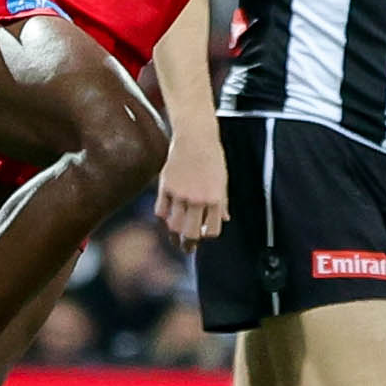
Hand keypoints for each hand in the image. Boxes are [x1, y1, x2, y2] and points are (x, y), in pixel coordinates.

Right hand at [154, 129, 229, 250]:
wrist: (195, 137)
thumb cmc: (212, 158)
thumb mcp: (222, 180)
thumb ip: (222, 202)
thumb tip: (224, 220)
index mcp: (215, 198)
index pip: (211, 230)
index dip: (206, 235)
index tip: (203, 234)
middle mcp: (197, 199)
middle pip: (190, 233)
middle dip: (188, 244)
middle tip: (187, 248)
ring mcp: (180, 194)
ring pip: (173, 225)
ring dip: (174, 233)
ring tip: (175, 235)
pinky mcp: (165, 187)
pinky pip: (160, 211)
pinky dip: (163, 216)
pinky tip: (167, 216)